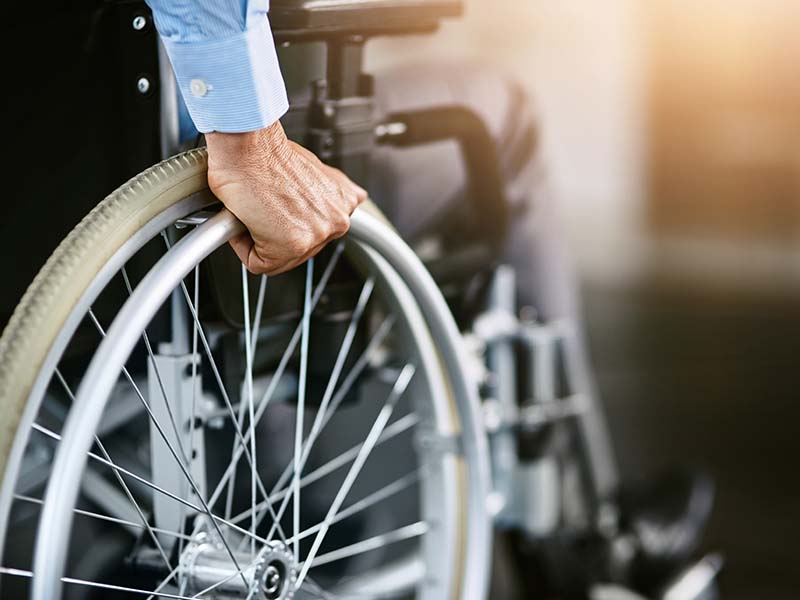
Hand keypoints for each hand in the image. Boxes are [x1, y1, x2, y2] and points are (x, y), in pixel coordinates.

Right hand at [206, 121, 366, 274]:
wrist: (248, 146)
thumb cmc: (267, 153)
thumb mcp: (314, 169)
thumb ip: (327, 191)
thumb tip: (334, 197)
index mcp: (344, 203)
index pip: (313, 233)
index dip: (285, 222)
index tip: (274, 206)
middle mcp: (336, 221)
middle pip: (298, 247)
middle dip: (275, 231)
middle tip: (263, 206)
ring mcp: (316, 234)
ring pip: (279, 257)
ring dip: (260, 236)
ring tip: (256, 209)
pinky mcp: (292, 245)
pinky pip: (259, 263)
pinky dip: (244, 245)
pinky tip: (247, 219)